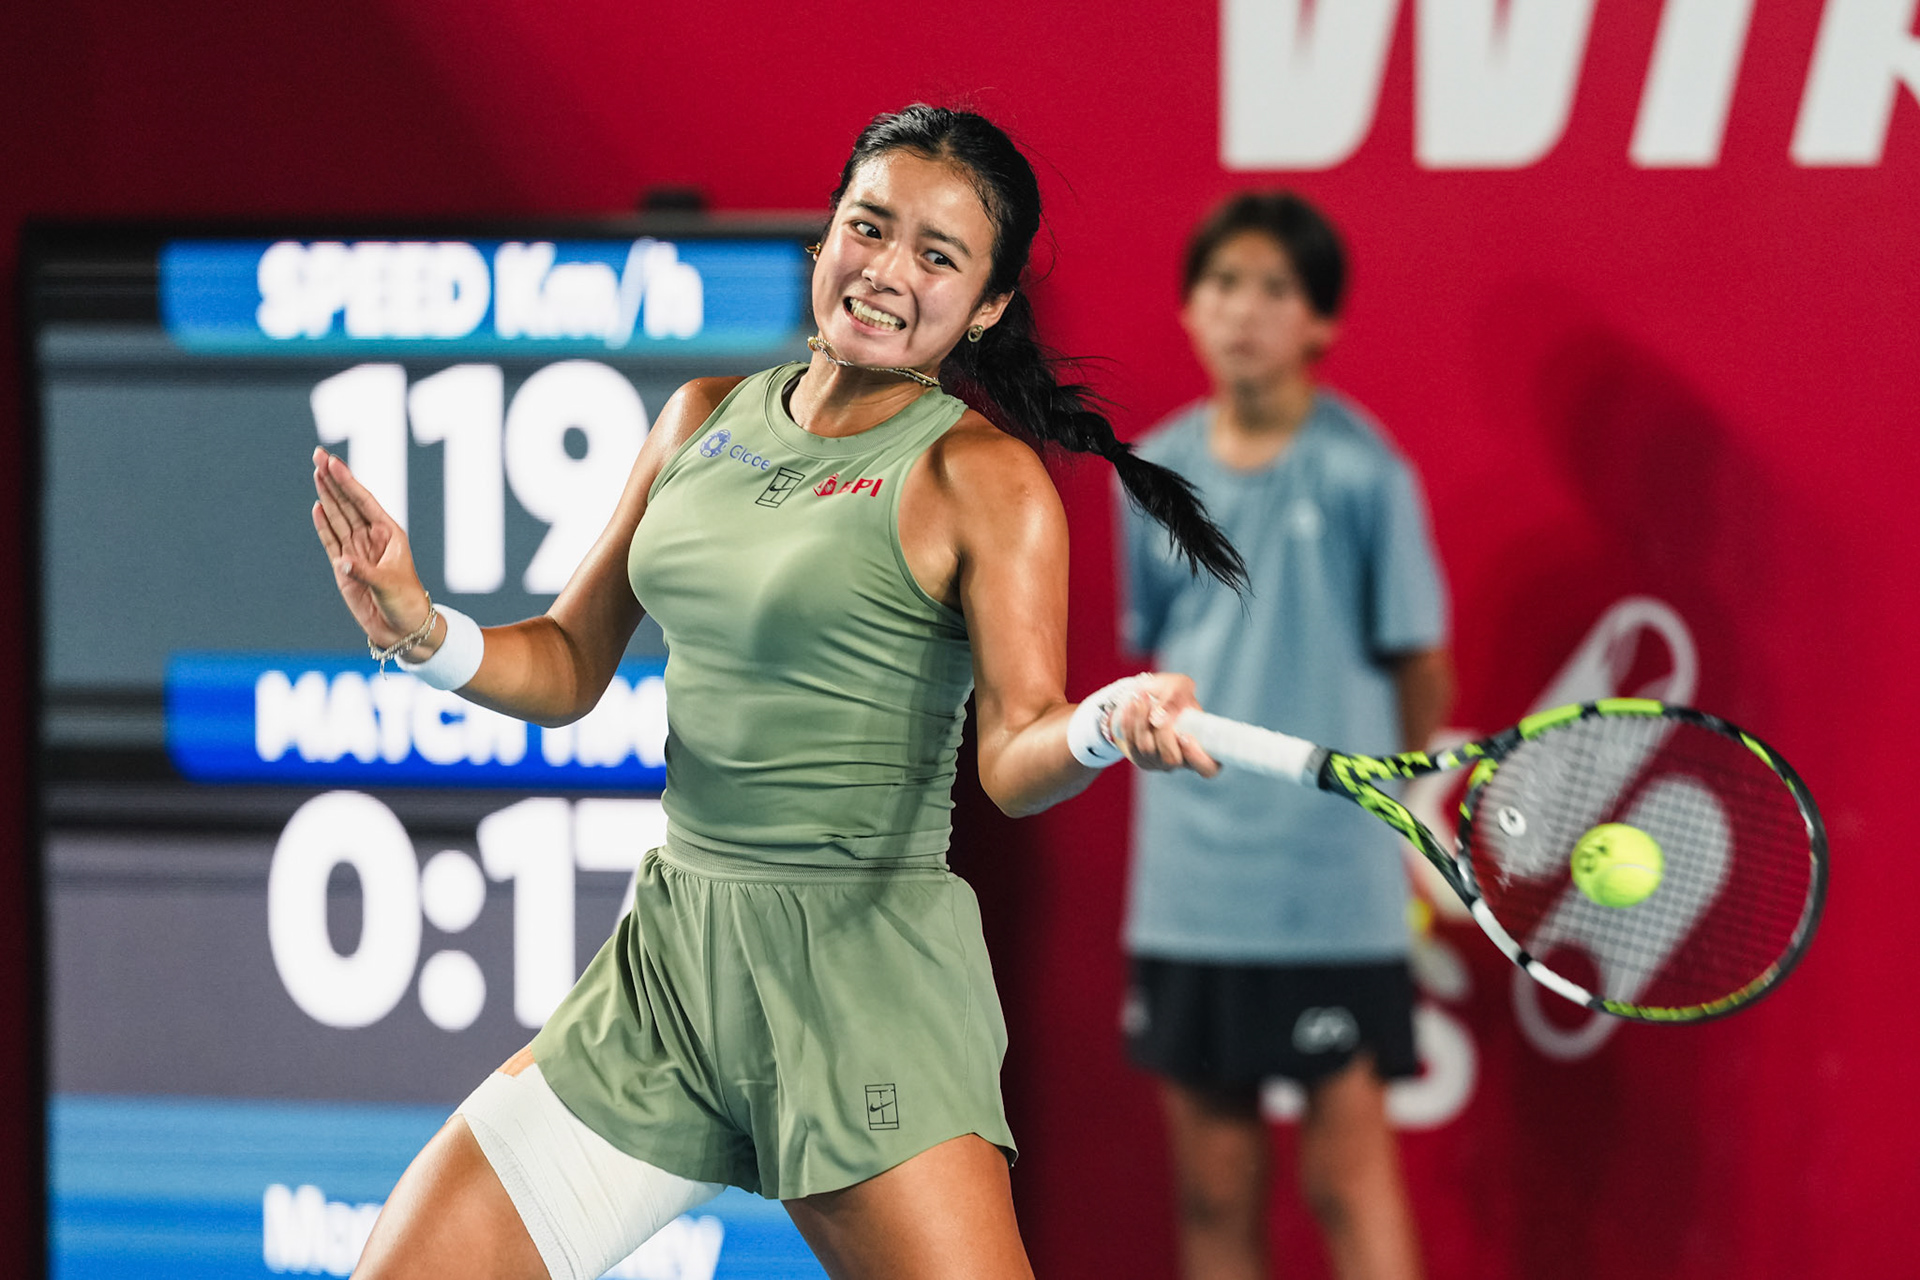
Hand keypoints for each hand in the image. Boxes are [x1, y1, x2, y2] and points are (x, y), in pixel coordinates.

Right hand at [311, 447, 432, 648]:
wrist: (403, 628)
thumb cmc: (405, 603)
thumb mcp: (388, 585)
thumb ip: (363, 572)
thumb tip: (341, 563)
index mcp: (389, 534)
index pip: (364, 501)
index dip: (347, 481)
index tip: (332, 461)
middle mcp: (372, 538)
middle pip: (348, 503)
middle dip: (333, 479)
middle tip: (317, 455)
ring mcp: (357, 551)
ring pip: (338, 517)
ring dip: (326, 496)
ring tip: (315, 472)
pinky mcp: (345, 567)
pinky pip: (331, 541)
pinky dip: (323, 525)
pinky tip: (317, 507)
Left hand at [1106, 673, 1219, 776]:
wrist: (1151, 693)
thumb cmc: (1173, 691)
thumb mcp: (1180, 686)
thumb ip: (1176, 699)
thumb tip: (1160, 717)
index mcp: (1203, 746)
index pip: (1208, 768)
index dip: (1197, 758)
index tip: (1185, 736)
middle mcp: (1183, 760)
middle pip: (1171, 759)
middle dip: (1162, 731)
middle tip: (1156, 706)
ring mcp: (1161, 762)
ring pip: (1147, 750)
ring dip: (1141, 721)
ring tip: (1140, 698)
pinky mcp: (1141, 759)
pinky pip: (1132, 745)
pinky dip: (1130, 724)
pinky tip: (1131, 706)